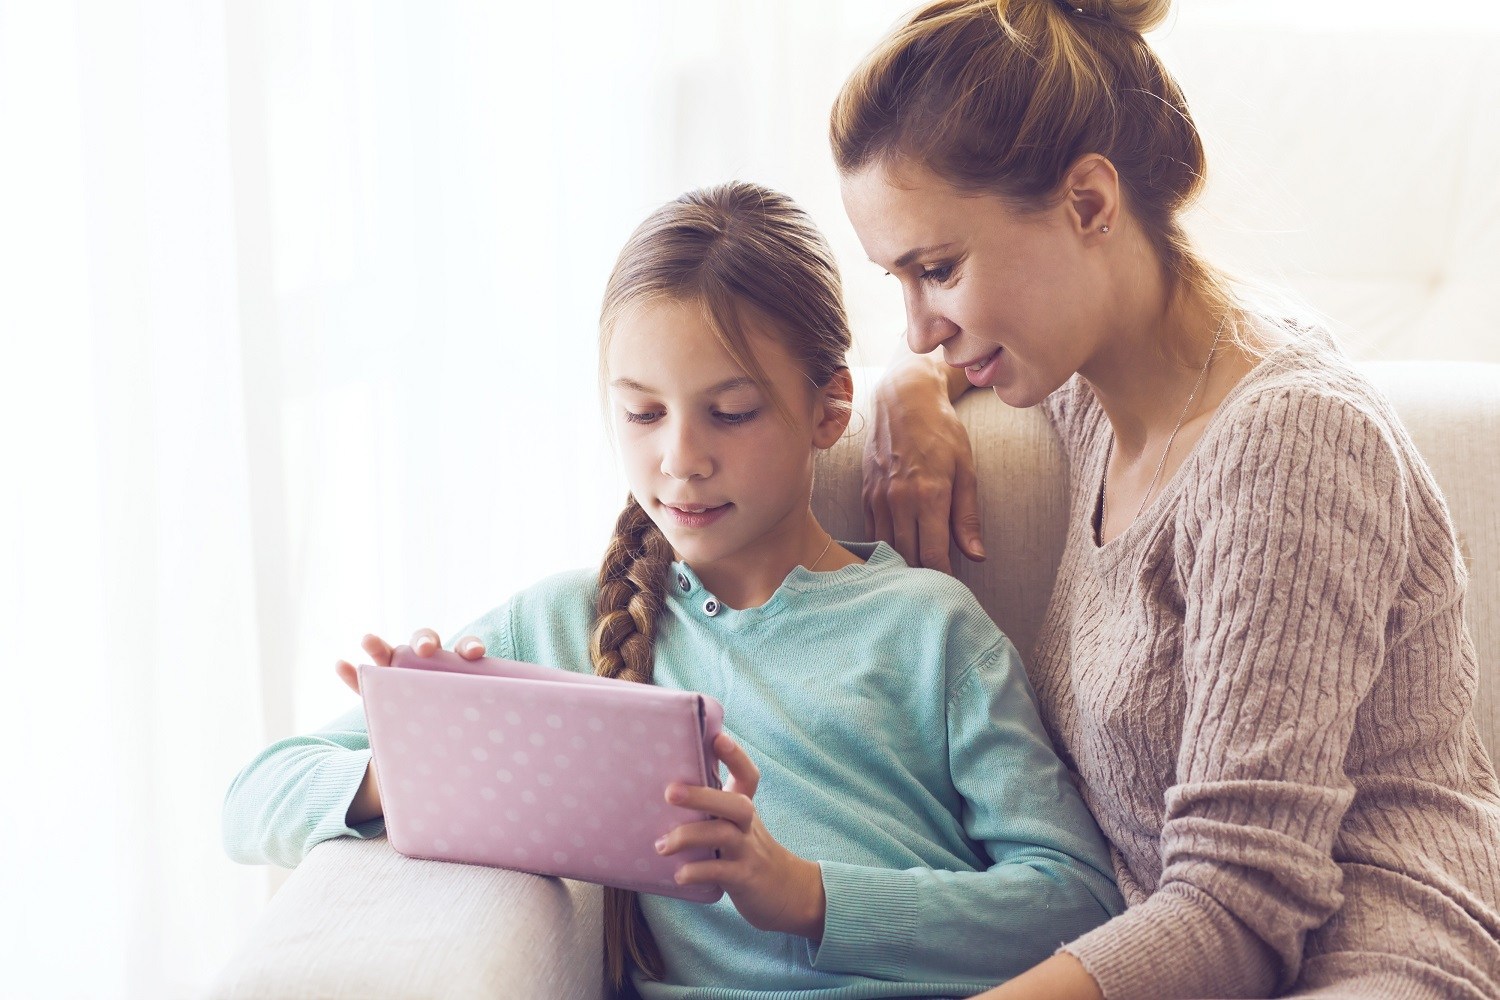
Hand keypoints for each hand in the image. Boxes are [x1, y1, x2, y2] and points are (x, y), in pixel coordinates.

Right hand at [337, 628, 486, 826]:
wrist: (435, 766)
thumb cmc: (464, 745)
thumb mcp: (475, 740)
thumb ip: (487, 738)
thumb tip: (523, 761)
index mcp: (461, 674)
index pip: (466, 651)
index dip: (469, 647)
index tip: (474, 654)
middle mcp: (430, 669)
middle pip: (427, 645)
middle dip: (425, 640)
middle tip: (425, 650)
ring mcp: (401, 679)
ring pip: (390, 656)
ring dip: (378, 646)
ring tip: (368, 640)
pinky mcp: (378, 697)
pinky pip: (362, 684)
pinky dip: (350, 675)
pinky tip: (340, 664)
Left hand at [657, 733, 825, 940]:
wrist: (786, 893)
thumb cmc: (747, 852)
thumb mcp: (736, 826)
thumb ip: (712, 808)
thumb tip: (666, 788)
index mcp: (745, 808)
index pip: (748, 776)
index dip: (736, 755)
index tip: (717, 738)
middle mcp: (748, 826)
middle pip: (735, 803)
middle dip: (702, 796)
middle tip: (670, 792)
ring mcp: (748, 852)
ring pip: (724, 835)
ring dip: (689, 837)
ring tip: (661, 845)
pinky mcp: (744, 879)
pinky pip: (721, 872)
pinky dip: (698, 872)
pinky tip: (679, 875)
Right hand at [864, 354, 984, 573]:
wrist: (903, 399)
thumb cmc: (941, 431)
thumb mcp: (966, 470)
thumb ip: (968, 517)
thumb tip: (977, 557)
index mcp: (928, 496)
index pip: (933, 556)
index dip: (943, 579)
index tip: (953, 589)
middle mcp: (898, 500)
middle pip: (907, 557)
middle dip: (922, 578)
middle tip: (936, 590)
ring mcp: (877, 498)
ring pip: (886, 549)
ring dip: (901, 566)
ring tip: (916, 579)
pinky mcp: (865, 494)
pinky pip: (872, 533)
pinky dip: (884, 549)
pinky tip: (896, 556)